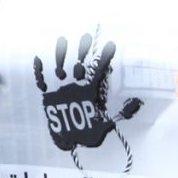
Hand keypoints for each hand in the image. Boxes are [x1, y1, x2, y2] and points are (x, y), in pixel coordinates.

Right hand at [34, 34, 141, 150]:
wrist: (69, 142)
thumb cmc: (88, 134)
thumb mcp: (108, 124)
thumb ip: (122, 113)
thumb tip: (138, 101)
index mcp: (91, 91)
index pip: (99, 71)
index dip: (105, 58)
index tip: (111, 44)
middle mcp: (77, 86)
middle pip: (80, 64)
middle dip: (83, 50)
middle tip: (86, 36)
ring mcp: (62, 88)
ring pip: (62, 66)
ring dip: (62, 54)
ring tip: (63, 39)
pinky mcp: (49, 94)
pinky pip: (43, 79)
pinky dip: (40, 70)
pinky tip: (39, 58)